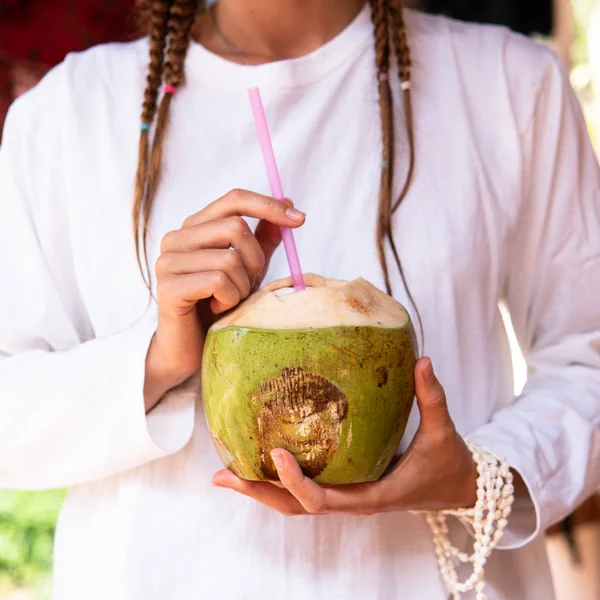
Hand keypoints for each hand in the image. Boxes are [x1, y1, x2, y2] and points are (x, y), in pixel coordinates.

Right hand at [144, 189, 305, 409]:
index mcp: (195, 227)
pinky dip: (230, 299)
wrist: (193, 348)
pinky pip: (218, 281)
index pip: (234, 199)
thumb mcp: (249, 269)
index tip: (300, 220)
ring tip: (230, 301)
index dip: (269, 206)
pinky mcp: (168, 287)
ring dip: (242, 286)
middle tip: (249, 285)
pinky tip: (219, 309)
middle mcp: (177, 238)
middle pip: (236, 227)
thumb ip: (263, 238)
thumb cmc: (220, 305)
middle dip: (255, 260)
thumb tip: (289, 201)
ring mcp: (168, 261)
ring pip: (230, 258)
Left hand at [212, 358, 477, 514]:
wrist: (457, 488)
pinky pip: (304, 491)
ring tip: (225, 472)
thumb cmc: (447, 463)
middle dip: (258, 492)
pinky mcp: (344, 489)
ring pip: (294, 504)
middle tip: (222, 474)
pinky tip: (258, 461)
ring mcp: (346, 498)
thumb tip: (423, 360)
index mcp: (372, 494)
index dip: (296, 482)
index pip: (323, 501)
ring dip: (260, 490)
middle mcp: (352, 501)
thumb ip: (431, 395)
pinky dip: (277, 482)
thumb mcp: (441, 430)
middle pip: (295, 507)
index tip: (276, 453)